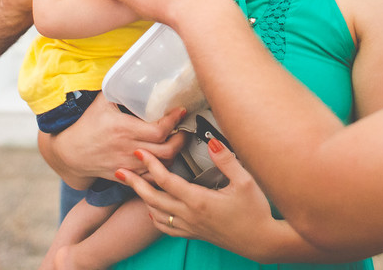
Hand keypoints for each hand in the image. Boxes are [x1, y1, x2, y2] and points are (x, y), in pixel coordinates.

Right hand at [41, 94, 186, 188]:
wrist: (70, 153)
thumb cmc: (85, 126)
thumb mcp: (101, 103)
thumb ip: (118, 89)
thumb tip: (130, 71)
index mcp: (124, 129)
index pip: (159, 130)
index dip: (174, 121)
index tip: (180, 111)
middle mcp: (128, 149)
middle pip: (166, 150)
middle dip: (181, 140)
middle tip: (183, 130)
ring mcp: (127, 165)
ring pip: (160, 166)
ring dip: (173, 155)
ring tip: (175, 143)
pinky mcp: (125, 176)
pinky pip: (149, 179)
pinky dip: (160, 170)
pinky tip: (162, 160)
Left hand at [117, 139, 283, 259]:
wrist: (262, 241)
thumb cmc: (256, 211)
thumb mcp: (245, 181)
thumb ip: (226, 160)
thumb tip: (212, 142)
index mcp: (199, 201)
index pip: (167, 181)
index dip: (151, 165)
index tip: (140, 152)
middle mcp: (190, 216)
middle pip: (153, 199)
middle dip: (135, 183)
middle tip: (121, 170)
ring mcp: (191, 227)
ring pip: (157, 214)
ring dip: (142, 199)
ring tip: (133, 185)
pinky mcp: (195, 234)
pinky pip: (167, 228)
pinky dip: (155, 217)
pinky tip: (153, 208)